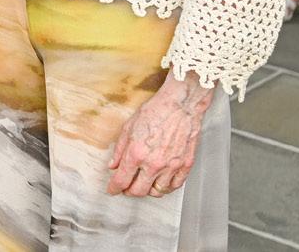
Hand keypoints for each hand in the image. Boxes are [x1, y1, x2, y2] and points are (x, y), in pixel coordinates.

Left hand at [108, 71, 213, 196]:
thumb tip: (113, 165)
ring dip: (148, 190)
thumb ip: (119, 150)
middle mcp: (154, 164)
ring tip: (143, 183)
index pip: (122, 180)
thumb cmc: (155, 112)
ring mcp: (171, 166)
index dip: (114, 188)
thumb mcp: (128, 127)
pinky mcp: (185, 165)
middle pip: (139, 191)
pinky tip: (161, 182)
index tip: (112, 190)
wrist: (180, 106)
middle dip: (129, 192)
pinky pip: (175, 185)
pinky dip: (166, 187)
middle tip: (126, 188)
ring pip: (157, 191)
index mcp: (136, 153)